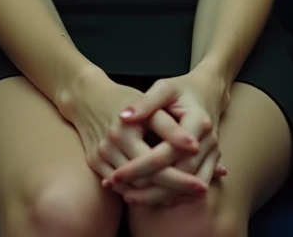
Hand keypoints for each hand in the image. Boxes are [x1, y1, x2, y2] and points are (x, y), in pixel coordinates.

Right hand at [61, 69, 208, 205]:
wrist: (89, 97)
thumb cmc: (125, 97)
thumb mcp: (151, 102)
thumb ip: (170, 126)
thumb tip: (194, 146)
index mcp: (125, 128)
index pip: (157, 161)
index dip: (181, 174)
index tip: (203, 182)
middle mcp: (110, 143)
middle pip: (146, 179)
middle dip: (174, 189)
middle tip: (199, 192)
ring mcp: (100, 155)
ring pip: (133, 187)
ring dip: (157, 195)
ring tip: (184, 195)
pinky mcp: (94, 162)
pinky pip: (119, 186)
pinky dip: (139, 192)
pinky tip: (159, 191)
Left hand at [105, 67, 228, 205]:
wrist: (207, 92)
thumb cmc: (181, 90)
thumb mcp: (164, 88)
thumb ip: (145, 102)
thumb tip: (123, 117)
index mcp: (197, 121)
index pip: (166, 152)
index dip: (141, 165)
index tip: (117, 174)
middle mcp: (209, 141)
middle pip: (179, 174)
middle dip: (152, 187)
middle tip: (123, 194)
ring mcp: (213, 154)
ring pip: (188, 187)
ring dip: (161, 196)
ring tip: (132, 199)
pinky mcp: (212, 163)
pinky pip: (194, 187)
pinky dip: (174, 195)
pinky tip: (152, 198)